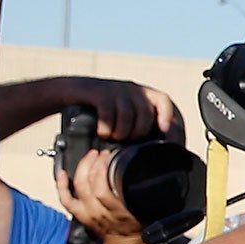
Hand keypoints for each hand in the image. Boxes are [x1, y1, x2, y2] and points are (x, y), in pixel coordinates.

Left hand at [56, 148, 146, 243]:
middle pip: (89, 184)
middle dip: (93, 163)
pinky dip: (62, 185)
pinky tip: (62, 173)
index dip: (101, 169)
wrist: (124, 243)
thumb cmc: (134, 225)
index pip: (102, 189)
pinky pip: (66, 199)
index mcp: (117, 211)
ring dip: (82, 168)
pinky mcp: (79, 214)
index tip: (108, 156)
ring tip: (89, 157)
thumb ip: (137, 193)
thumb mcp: (142, 209)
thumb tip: (136, 172)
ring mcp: (87, 213)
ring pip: (78, 187)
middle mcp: (99, 212)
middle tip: (100, 154)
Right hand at [63, 79, 180, 143]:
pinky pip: (108, 110)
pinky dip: (107, 126)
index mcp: (144, 96)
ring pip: (128, 113)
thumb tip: (163, 154)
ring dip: (122, 131)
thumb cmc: (106, 110)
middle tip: (129, 141)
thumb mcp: (127, 116)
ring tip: (114, 138)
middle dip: (140, 131)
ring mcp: (117, 89)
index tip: (170, 138)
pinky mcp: (99, 92)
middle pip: (146, 112)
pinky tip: (103, 133)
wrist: (75, 91)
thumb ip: (143, 129)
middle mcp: (133, 90)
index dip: (169, 121)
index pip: (165, 103)